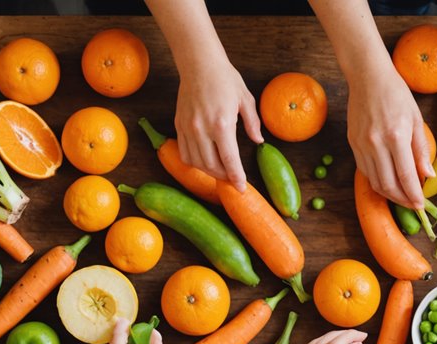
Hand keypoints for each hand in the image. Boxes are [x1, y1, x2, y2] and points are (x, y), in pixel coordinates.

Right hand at [174, 58, 262, 190]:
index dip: (236, 177)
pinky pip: (184, 153)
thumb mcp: (245, 99)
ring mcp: (188, 128)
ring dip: (209, 172)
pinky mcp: (178, 125)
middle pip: (211, 165)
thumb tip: (258, 141)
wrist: (199, 63)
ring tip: (221, 172)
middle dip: (224, 177)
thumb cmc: (225, 79)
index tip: (241, 188)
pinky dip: (194, 162)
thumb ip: (252, 123)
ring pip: (196, 162)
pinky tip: (205, 161)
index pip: (229, 160)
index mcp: (222, 123)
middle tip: (233, 180)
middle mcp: (202, 129)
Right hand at [347, 69, 433, 209]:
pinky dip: (377, 181)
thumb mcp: (416, 120)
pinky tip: (388, 182)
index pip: (406, 176)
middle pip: (388, 185)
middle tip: (413, 205)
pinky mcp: (352, 144)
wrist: (368, 78)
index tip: (421, 205)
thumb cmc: (396, 95)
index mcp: (396, 136)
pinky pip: (365, 171)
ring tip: (402, 196)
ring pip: (374, 181)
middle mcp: (376, 143)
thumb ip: (421, 150)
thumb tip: (428, 175)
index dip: (414, 194)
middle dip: (402, 200)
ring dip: (389, 194)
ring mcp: (362, 145)